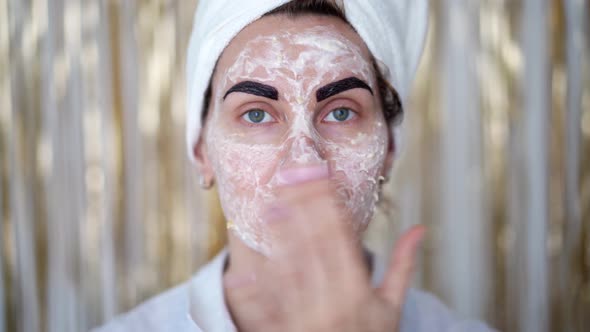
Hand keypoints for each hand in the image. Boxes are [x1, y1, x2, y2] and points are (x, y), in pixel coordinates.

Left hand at [224, 173, 424, 331]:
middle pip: (314, 247)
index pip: (342, 239)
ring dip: (280, 240)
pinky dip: (254, 293)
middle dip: (302, 210)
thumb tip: (419, 229)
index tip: (321, 177)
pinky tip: (241, 271)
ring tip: (270, 208)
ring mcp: (306, 319)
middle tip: (290, 178)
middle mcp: (332, 302)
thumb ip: (403, 266)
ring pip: (290, 273)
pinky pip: (267, 312)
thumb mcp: (392, 307)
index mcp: (358, 292)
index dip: (330, 205)